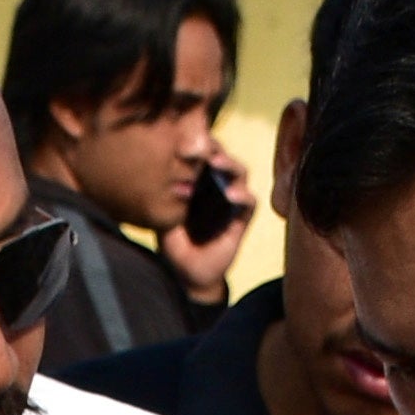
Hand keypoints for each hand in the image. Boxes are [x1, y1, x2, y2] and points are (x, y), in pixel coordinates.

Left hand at [163, 147, 256, 306]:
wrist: (187, 275)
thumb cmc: (173, 244)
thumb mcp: (165, 216)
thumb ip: (169, 196)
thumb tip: (166, 170)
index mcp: (197, 181)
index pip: (202, 153)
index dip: (198, 142)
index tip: (185, 140)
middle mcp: (216, 186)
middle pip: (222, 157)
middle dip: (215, 147)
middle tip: (203, 145)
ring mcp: (231, 201)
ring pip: (239, 172)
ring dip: (230, 164)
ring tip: (217, 163)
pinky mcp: (242, 218)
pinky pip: (249, 201)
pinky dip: (243, 195)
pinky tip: (231, 195)